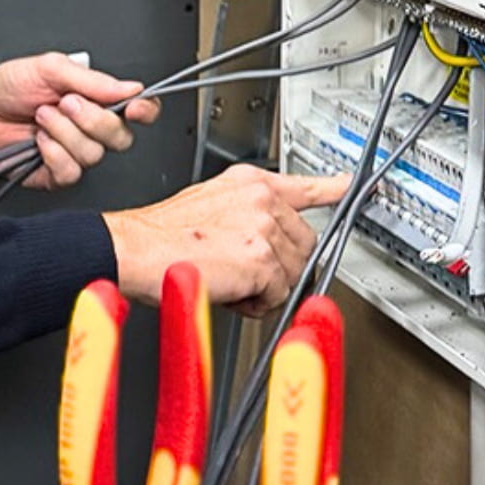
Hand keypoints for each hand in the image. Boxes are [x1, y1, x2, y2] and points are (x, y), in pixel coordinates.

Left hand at [0, 52, 160, 188]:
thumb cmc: (9, 86)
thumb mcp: (50, 68)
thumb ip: (93, 80)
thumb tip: (130, 87)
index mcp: (97, 101)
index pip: (139, 110)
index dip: (144, 110)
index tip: (134, 106)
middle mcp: (91, 129)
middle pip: (121, 137)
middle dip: (93, 120)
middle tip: (65, 102)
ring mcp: (74, 153)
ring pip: (93, 155)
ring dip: (64, 132)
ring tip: (41, 116)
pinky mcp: (56, 174)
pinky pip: (71, 172)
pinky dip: (53, 153)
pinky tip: (38, 140)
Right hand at [102, 165, 351, 315]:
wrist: (135, 251)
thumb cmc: (161, 236)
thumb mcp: (209, 204)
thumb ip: (245, 213)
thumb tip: (268, 236)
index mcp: (250, 183)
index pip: (303, 186)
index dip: (330, 188)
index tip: (348, 184)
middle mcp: (262, 199)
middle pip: (303, 243)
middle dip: (280, 265)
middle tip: (244, 272)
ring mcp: (264, 227)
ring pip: (292, 272)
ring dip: (265, 285)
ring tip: (229, 279)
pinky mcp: (262, 259)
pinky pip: (277, 294)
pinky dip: (255, 302)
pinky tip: (229, 290)